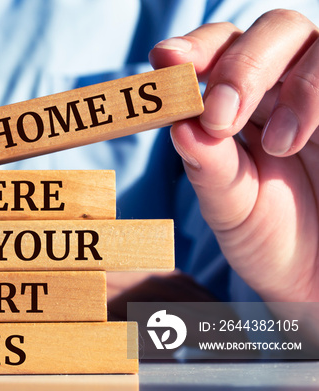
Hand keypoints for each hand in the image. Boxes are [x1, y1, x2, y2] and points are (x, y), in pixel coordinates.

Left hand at [149, 9, 318, 301]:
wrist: (316, 277)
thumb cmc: (269, 236)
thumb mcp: (232, 208)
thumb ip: (210, 169)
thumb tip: (180, 126)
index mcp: (238, 100)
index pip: (219, 49)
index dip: (196, 46)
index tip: (167, 60)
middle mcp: (283, 86)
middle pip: (272, 31)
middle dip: (242, 66)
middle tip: (221, 116)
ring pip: (317, 44)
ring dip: (297, 86)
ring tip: (279, 145)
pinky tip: (303, 140)